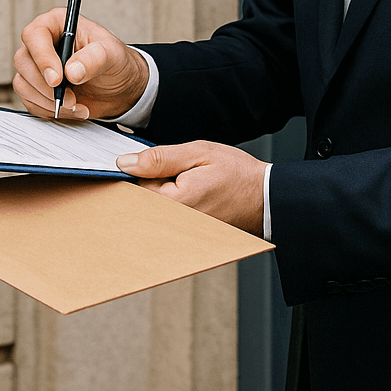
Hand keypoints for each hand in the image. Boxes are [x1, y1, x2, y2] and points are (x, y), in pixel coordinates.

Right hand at [12, 9, 148, 119]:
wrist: (119, 88)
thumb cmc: (115, 62)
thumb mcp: (112, 55)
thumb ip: (94, 58)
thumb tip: (72, 71)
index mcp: (57, 24)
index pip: (35, 35)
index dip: (42, 58)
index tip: (57, 79)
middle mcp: (43, 44)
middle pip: (23, 61)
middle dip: (46, 86)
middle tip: (70, 97)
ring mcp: (37, 67)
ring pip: (23, 84)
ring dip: (48, 101)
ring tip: (76, 104)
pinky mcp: (36, 89)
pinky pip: (29, 101)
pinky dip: (49, 110)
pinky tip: (71, 109)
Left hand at [117, 141, 267, 234]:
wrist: (265, 198)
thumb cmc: (237, 174)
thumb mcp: (198, 153)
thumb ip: (159, 158)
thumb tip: (125, 163)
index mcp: (172, 202)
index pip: (135, 183)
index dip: (148, 168)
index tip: (168, 164)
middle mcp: (172, 224)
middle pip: (142, 199)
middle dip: (154, 183)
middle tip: (184, 175)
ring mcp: (179, 233)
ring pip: (155, 208)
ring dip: (166, 194)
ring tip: (193, 186)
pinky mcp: (186, 236)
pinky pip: (167, 218)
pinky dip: (175, 206)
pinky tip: (194, 198)